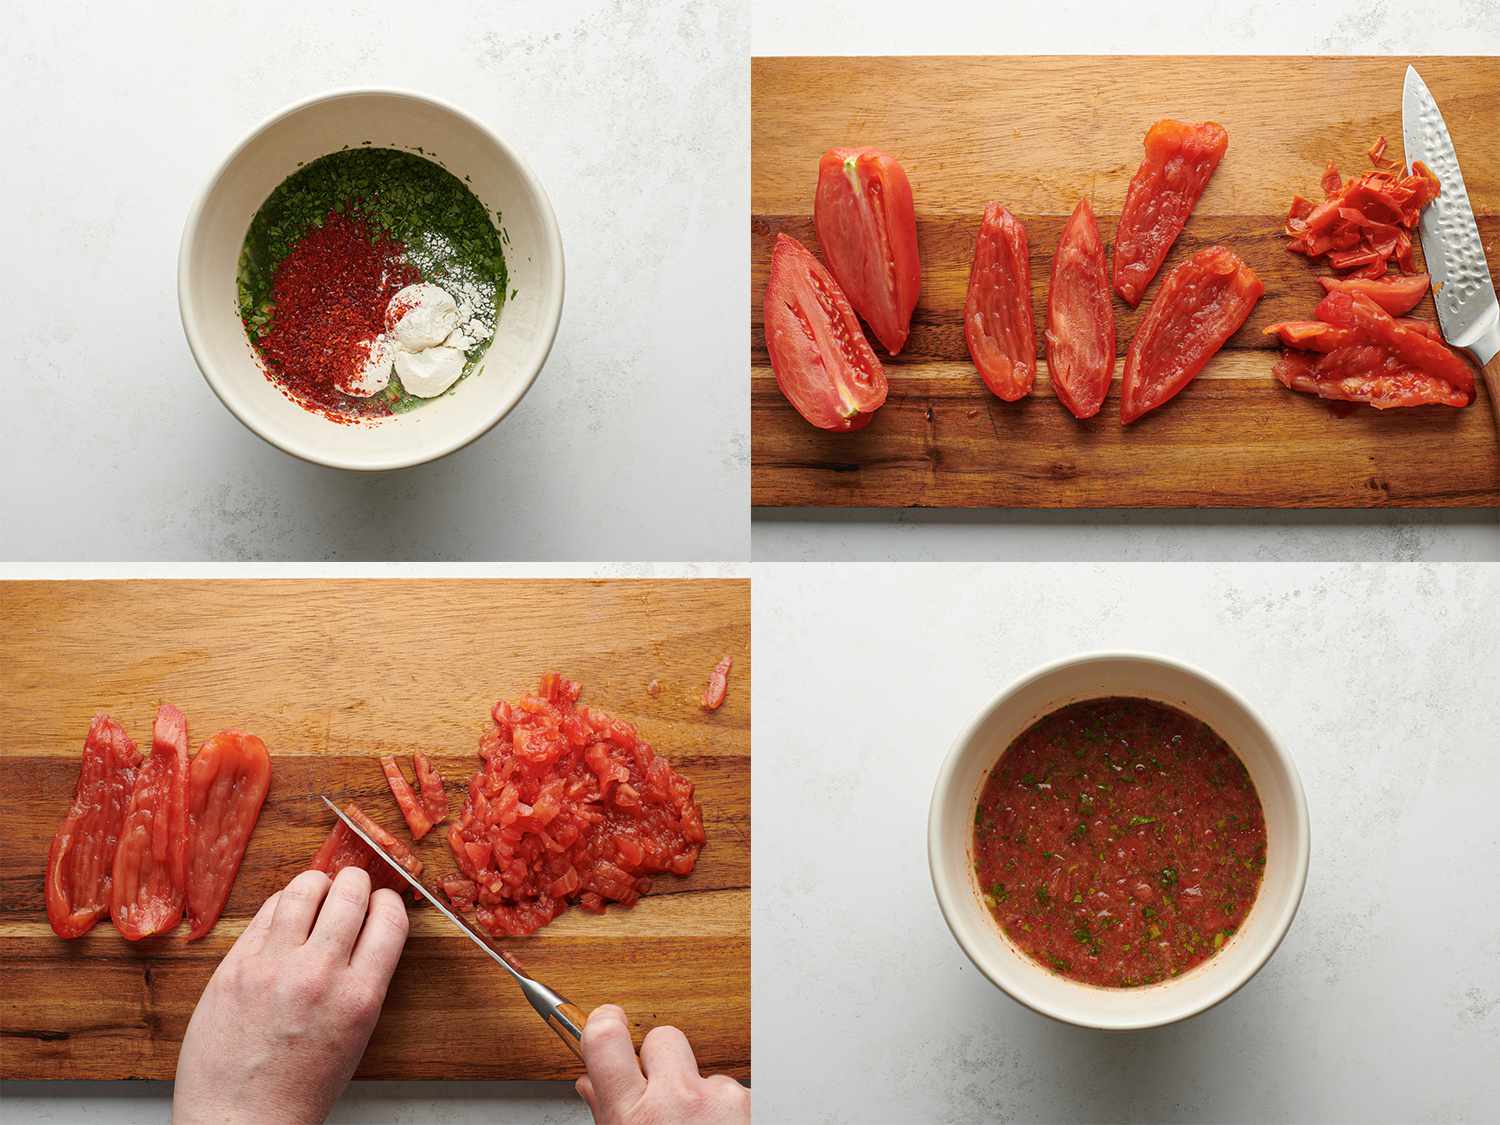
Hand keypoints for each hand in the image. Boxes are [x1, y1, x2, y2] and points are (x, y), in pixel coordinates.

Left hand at [172, 867, 409, 1124]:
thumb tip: (368, 929)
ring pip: (303, 889)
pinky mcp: (235, 966)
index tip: (382, 903)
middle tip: (351, 888)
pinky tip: (285, 917)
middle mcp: (319, 974)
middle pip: (350, 891)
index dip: (389, 901)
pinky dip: (281, 906)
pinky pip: (265, 912)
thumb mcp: (356, 1035)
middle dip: (355, 882)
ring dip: (317, 884)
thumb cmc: (300, 1086)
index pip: (390, 917)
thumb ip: (364, 980)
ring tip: (316, 893)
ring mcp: (272, 966)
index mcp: (359, 996)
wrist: (241, 1120)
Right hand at [576, 1004, 749, 1124]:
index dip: (605, 1022)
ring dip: (702, 1093)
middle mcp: (677, 1101)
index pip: (605, 1038)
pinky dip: (729, 1111)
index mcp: (634, 1118)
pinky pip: (734, 1092)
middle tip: (666, 1095)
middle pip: (664, 1038)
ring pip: (705, 1071)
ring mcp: (718, 1098)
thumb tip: (592, 1082)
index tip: (608, 1020)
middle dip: (664, 1059)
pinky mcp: (751, 1100)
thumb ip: (609, 1112)